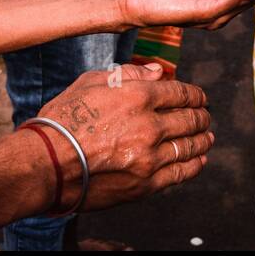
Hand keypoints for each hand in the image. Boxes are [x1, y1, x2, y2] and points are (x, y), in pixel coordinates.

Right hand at [36, 64, 212, 211]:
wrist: (47, 164)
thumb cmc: (63, 120)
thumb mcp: (90, 82)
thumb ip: (128, 74)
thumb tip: (158, 72)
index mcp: (137, 96)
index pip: (179, 92)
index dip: (194, 94)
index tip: (200, 97)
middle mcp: (149, 125)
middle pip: (189, 119)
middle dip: (201, 116)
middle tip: (205, 116)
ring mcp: (150, 157)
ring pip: (189, 146)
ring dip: (202, 139)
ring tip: (207, 137)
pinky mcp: (146, 183)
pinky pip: (180, 172)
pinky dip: (194, 165)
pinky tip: (199, 160)